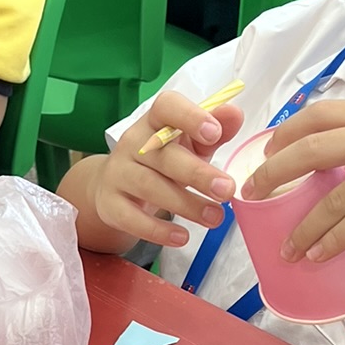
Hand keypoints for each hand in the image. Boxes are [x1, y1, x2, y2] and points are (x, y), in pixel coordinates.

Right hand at [91, 90, 243, 251]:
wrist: (114, 187)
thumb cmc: (163, 161)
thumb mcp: (190, 144)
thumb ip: (214, 131)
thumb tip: (234, 114)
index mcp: (154, 121)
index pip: (166, 107)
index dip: (190, 118)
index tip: (214, 134)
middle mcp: (132, 143)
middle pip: (163, 155)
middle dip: (197, 173)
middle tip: (227, 190)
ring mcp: (118, 173)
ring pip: (150, 187)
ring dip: (186, 204)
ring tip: (215, 217)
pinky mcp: (110, 204)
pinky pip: (131, 218)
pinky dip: (158, 230)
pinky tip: (182, 237)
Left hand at [243, 98, 344, 262]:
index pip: (317, 115)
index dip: (284, 133)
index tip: (266, 151)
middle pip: (307, 151)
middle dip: (272, 175)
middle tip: (252, 197)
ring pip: (330, 199)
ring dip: (302, 227)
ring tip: (286, 248)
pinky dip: (332, 240)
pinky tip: (317, 254)